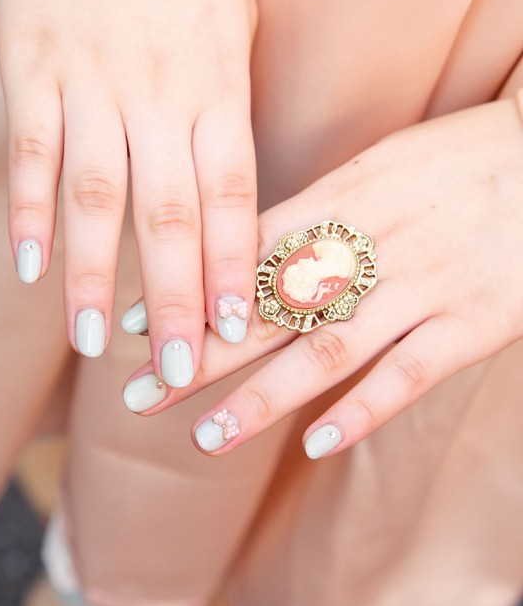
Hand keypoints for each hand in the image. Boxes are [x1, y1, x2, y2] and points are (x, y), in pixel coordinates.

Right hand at [0, 0, 256, 378]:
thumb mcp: (235, 28)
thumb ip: (230, 113)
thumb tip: (232, 193)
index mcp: (218, 88)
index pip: (233, 199)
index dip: (233, 270)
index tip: (236, 333)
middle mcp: (159, 97)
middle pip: (169, 216)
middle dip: (174, 298)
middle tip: (179, 369)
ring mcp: (92, 84)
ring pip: (95, 197)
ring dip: (94, 276)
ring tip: (97, 343)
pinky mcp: (35, 69)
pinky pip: (33, 151)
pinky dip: (28, 211)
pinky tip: (28, 268)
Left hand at [123, 99, 522, 454]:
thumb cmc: (457, 162)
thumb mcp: (378, 166)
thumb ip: (317, 211)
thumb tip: (247, 250)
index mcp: (343, 197)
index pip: (246, 254)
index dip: (188, 295)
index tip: (131, 328)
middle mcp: (372, 243)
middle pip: (271, 308)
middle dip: (202, 355)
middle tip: (140, 396)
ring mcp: (423, 285)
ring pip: (329, 348)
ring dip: (263, 397)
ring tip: (207, 437)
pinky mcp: (473, 322)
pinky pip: (410, 373)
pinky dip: (362, 409)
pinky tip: (314, 442)